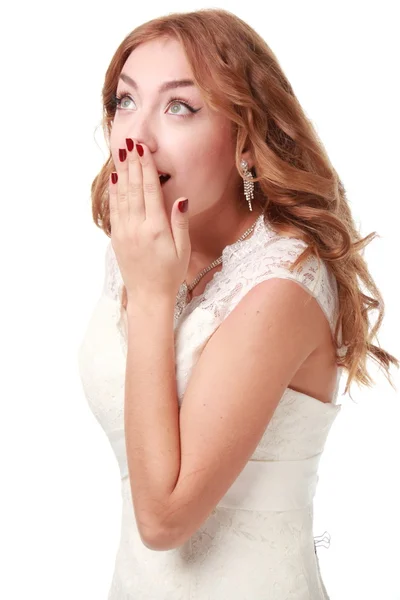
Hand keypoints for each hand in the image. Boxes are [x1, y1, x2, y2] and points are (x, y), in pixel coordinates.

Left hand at [109, 140, 190, 303]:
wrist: (148, 296)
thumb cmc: (170, 274)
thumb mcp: (183, 250)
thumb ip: (180, 223)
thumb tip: (181, 199)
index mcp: (156, 229)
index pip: (150, 190)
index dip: (147, 167)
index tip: (144, 149)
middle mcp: (137, 227)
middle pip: (134, 188)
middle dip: (133, 163)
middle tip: (131, 143)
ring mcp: (124, 232)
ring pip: (122, 196)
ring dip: (122, 173)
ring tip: (122, 153)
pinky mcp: (117, 237)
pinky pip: (114, 209)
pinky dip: (114, 192)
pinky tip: (115, 178)